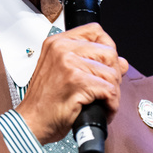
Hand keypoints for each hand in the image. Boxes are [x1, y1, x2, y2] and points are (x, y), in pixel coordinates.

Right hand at [15, 22, 128, 144]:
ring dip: (114, 92)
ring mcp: (69, 64)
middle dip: (114, 74)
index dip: (108, 47)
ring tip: (104, 102)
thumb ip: (91, 63)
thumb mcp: (64, 73)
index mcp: (57, 43)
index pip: (95, 31)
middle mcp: (62, 49)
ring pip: (112, 73)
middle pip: (109, 52)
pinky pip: (110, 90)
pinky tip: (103, 109)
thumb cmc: (44, 102)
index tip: (107, 63)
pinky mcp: (77, 82)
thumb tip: (122, 62)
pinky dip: (111, 104)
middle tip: (107, 89)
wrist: (31, 122)